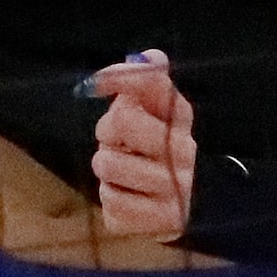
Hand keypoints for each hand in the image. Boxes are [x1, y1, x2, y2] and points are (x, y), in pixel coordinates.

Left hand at [90, 50, 195, 241]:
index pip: (151, 81)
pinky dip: (110, 199)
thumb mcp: (152, 112)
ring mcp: (177, 186)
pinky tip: (126, 196)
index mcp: (181, 114)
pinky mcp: (163, 221)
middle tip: (115, 141)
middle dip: (106, 131)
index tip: (91, 84)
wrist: (178, 204)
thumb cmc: (154, 149)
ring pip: (109, 165)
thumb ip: (145, 81)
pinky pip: (112, 204)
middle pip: (121, 119)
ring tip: (120, 170)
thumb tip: (147, 55)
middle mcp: (185, 147)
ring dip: (105, 168)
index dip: (118, 77)